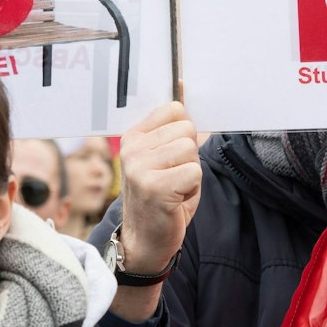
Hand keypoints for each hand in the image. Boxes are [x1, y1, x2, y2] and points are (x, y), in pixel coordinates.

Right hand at [116, 101, 200, 275]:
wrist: (145, 242)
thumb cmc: (161, 197)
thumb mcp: (165, 158)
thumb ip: (174, 128)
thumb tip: (184, 85)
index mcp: (133, 137)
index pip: (174, 109)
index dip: (183, 132)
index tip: (172, 153)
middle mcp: (132, 148)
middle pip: (187, 129)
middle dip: (190, 156)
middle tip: (174, 177)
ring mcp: (140, 167)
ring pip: (191, 150)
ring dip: (191, 172)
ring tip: (175, 188)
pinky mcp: (154, 186)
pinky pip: (194, 171)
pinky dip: (192, 188)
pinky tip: (176, 199)